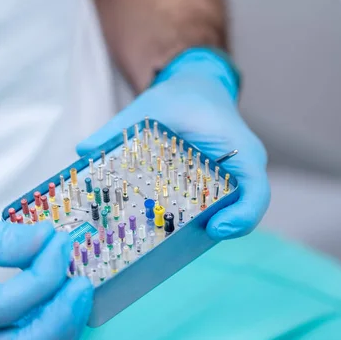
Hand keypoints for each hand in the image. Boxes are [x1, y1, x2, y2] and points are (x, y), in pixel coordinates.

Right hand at [0, 188, 92, 339]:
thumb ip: (0, 239)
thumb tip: (49, 241)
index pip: (2, 307)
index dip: (41, 276)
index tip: (57, 240)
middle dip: (58, 322)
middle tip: (81, 282)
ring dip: (58, 328)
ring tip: (76, 287)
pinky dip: (49, 326)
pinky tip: (62, 295)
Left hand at [78, 48, 269, 239]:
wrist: (194, 93)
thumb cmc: (180, 99)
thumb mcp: (151, 106)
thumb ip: (119, 127)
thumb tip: (83, 151)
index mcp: (240, 151)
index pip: (257, 191)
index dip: (243, 216)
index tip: (215, 228)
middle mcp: (240, 174)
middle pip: (240, 214)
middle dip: (212, 233)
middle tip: (176, 246)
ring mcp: (228, 186)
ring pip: (221, 218)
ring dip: (194, 234)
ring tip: (159, 245)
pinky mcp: (211, 192)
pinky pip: (203, 212)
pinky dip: (182, 223)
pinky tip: (150, 230)